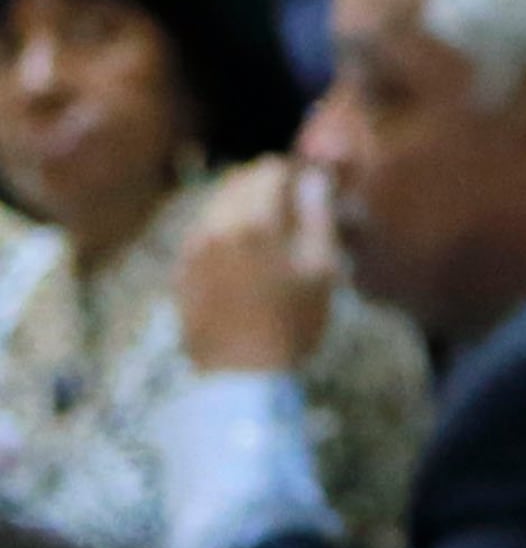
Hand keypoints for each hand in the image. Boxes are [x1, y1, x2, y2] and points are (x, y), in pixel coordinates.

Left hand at [175, 160, 340, 374]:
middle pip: (238, 180)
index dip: (296, 174)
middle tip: (292, 206)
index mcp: (253, 222)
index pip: (270, 170)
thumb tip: (314, 180)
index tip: (311, 189)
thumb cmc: (292, 323)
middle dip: (266, 184)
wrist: (241, 376)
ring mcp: (192, 249)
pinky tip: (243, 253)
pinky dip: (223, 228)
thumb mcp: (321, 270)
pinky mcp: (181, 270)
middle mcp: (215, 227)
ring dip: (243, 204)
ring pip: (216, 203)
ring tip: (268, 229)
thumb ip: (318, 217)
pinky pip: (202, 230)